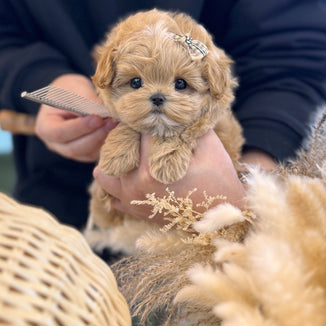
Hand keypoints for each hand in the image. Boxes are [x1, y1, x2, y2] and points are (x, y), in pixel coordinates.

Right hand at [34, 73, 116, 161]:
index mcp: (45, 127)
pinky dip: (107, 143)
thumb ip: (87, 100)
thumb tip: (104, 111)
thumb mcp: (75, 88)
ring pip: (86, 153)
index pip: (60, 132)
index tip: (97, 119)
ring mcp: (69, 151)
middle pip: (74, 148)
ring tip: (115, 124)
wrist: (72, 95)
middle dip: (95, 135)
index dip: (79, 127)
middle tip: (111, 122)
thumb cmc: (70, 89)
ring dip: (103, 140)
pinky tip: (116, 131)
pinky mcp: (84, 153)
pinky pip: (95, 154)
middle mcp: (55, 144)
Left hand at [93, 130, 245, 223]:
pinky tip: (136, 173)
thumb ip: (190, 123)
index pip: (139, 131)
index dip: (151, 121)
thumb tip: (178, 106)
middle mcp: (135, 184)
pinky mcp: (132, 210)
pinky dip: (119, 181)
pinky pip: (111, 193)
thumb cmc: (217, 179)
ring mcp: (130, 199)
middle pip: (117, 146)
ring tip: (135, 154)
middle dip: (131, 136)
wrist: (221, 218)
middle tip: (147, 134)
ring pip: (104, 171)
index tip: (159, 118)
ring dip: (116, 159)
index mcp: (152, 168)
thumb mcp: (209, 146)